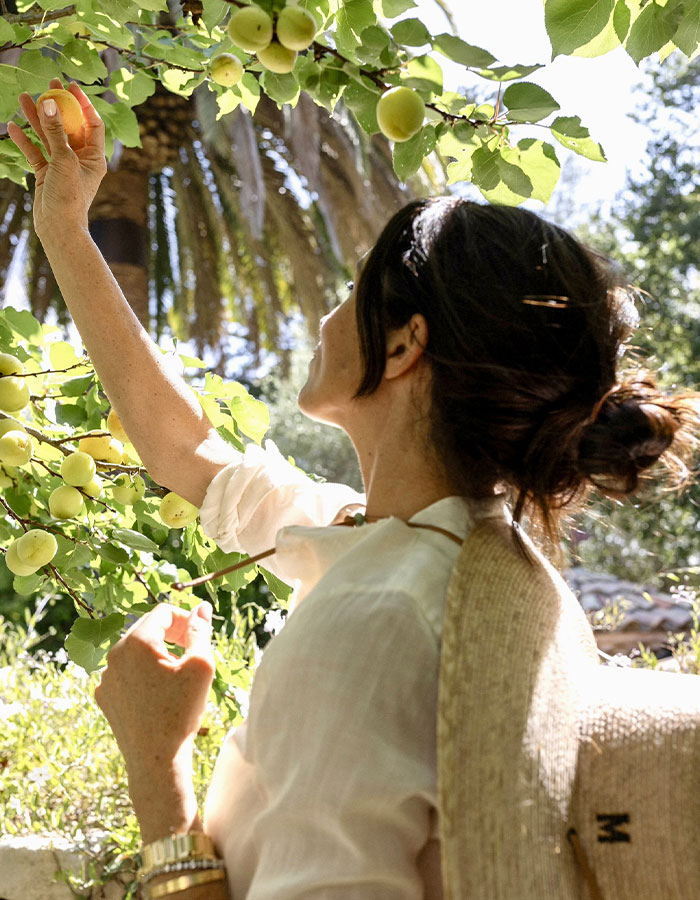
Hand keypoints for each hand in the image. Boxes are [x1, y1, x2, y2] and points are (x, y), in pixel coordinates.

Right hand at [7, 79, 106, 239]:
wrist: (58, 228)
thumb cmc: (69, 196)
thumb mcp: (63, 159)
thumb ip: (55, 131)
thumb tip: (48, 102)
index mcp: (95, 157)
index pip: (93, 124)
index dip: (83, 104)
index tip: (71, 86)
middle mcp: (80, 160)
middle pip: (69, 126)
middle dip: (58, 106)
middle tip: (48, 83)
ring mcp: (62, 166)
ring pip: (49, 137)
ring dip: (37, 119)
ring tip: (23, 98)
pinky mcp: (46, 174)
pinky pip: (35, 152)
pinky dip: (25, 140)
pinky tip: (13, 126)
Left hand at [94, 602, 215, 777]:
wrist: (156, 760)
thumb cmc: (181, 712)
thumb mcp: (201, 665)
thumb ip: (200, 630)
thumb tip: (202, 607)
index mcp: (136, 642)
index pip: (163, 612)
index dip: (185, 620)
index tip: (199, 638)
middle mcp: (114, 655)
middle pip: (147, 629)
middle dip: (172, 636)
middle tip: (192, 655)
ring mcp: (105, 677)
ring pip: (136, 651)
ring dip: (157, 655)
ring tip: (177, 677)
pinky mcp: (105, 696)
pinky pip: (126, 672)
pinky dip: (143, 674)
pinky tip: (159, 694)